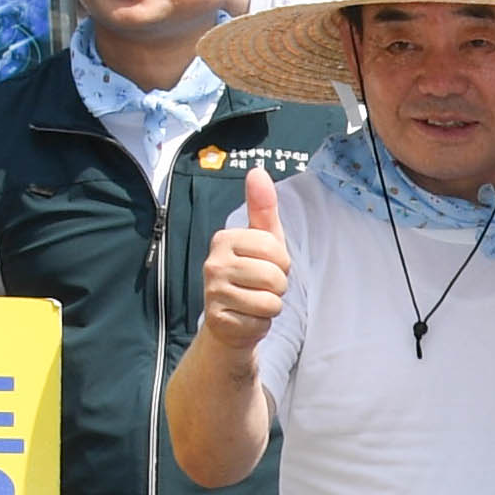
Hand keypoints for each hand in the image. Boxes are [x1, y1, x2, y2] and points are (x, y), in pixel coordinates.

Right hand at [196, 172, 287, 346]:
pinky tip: (247, 317)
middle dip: (278, 285)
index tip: (267, 265)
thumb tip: (257, 171)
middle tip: (261, 287)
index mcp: (225, 239)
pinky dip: (260, 323)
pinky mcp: (218, 319)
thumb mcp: (264, 239)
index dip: (281, 262)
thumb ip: (263, 207)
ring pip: (270, 300)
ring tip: (255, 300)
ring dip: (271, 305)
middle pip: (275, 276)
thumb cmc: (253, 275)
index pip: (275, 249)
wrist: (231, 321)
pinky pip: (260, 322)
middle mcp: (213, 263)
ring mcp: (212, 292)